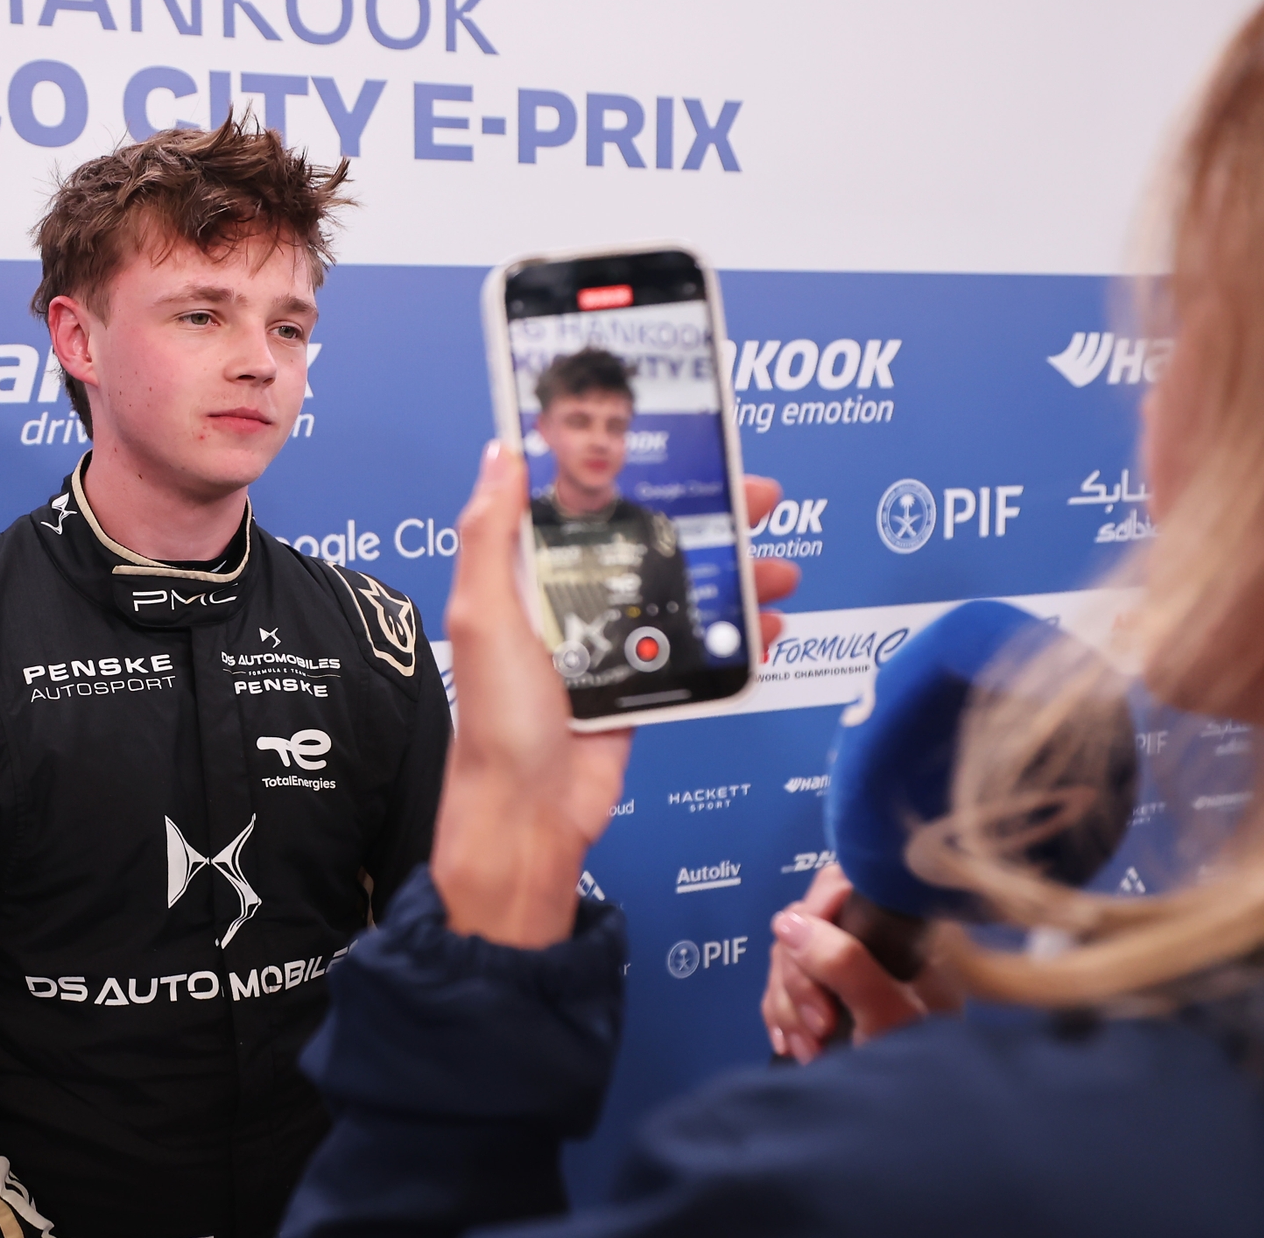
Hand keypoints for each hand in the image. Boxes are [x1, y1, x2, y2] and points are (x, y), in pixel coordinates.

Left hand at [432, 446, 799, 948]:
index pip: (587, 505)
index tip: (681, 446)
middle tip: (760, 497)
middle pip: (648, 543)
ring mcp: (608, 646)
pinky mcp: (639, 688)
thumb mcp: (484, 615)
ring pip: (680, 594)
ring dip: (733, 577)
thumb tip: (501, 452)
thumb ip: (490, 534)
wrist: (529, 816)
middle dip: (707, 520)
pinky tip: (770, 625)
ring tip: (779, 566)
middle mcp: (568, 604)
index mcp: (526, 577)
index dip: (634, 473)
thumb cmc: (496, 720)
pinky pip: (692, 651)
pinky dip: (734, 636)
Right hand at [761, 863, 959, 1061]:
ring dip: (789, 1003)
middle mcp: (877, 938)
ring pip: (788, 954)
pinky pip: (783, 984)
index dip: (815, 913)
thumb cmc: (923, 1070)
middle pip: (806, 921)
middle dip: (800, 977)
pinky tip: (794, 1044)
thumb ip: (845, 965)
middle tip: (820, 1024)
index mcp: (905, 929)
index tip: (808, 959)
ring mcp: (849, 964)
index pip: (841, 883)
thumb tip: (789, 924)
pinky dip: (783, 1014)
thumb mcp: (888, 1017)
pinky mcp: (829, 990)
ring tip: (811, 1046)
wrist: (926, 1118)